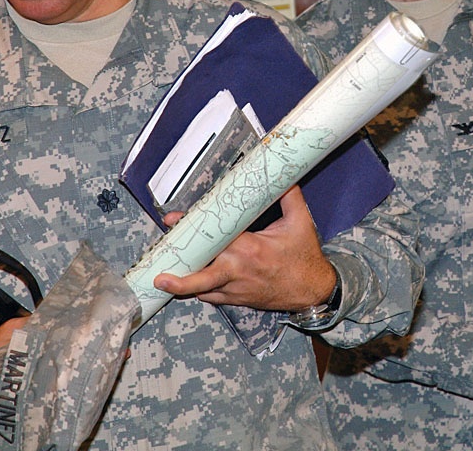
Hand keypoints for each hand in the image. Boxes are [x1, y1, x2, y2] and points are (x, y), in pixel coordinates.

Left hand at [153, 185, 335, 311]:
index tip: (174, 219)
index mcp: (252, 250)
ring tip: (165, 272)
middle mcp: (239, 272)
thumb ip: (288, 194)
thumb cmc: (305, 259)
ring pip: (201, 289)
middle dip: (179, 275)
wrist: (313, 292)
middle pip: (202, 277)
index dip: (193, 228)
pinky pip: (209, 296)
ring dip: (184, 280)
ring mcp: (236, 289)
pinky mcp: (236, 299)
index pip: (216, 238)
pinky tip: (189, 278)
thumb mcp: (300, 222)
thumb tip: (279, 174)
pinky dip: (198, 288)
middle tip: (159, 269)